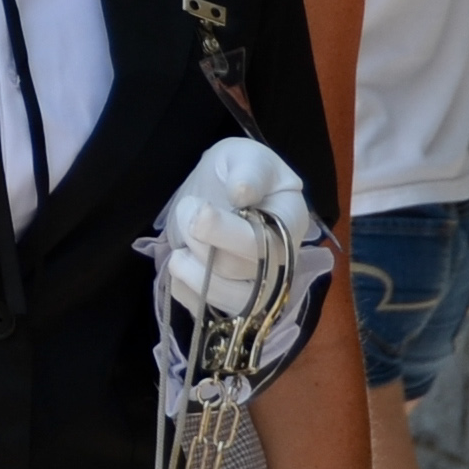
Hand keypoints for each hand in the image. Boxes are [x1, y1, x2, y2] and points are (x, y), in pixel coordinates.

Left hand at [154, 137, 319, 319]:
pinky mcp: (230, 294)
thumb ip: (248, 171)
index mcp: (290, 221)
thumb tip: (242, 193)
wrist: (217, 188)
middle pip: (248, 272)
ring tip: (178, 253)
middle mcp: (281, 259)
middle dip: (206, 244)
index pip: (270, 241)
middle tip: (187, 211)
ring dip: (198, 279)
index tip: (200, 211)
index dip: (229, 233)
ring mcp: (257, 282)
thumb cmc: (238, 170)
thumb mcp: (245, 156)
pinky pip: (212, 312)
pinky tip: (180, 265)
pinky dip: (187, 293)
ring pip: (237, 303)